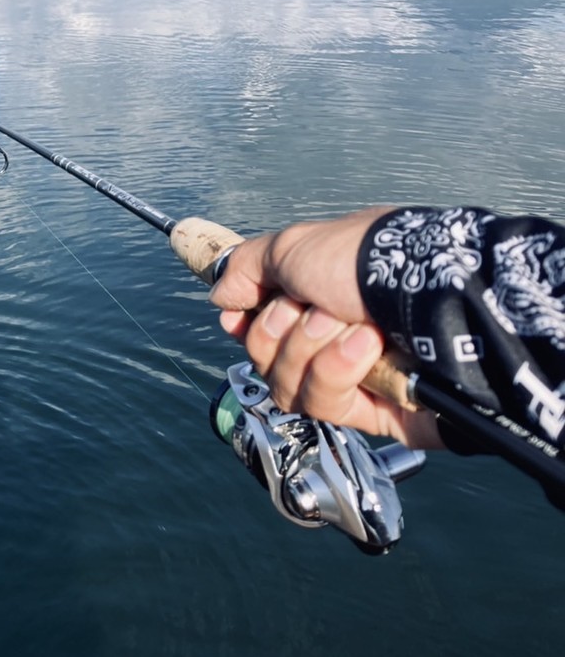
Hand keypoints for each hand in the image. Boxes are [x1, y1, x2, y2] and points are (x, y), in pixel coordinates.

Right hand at [209, 208, 443, 448]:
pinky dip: (337, 370)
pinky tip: (367, 349)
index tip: (238, 314)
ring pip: (285, 382)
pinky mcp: (369, 410)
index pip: (254, 322)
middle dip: (283, 331)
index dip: (244, 321)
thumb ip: (246, 268)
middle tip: (318, 308)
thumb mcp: (293, 246)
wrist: (437, 300)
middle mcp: (327, 333)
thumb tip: (221, 297)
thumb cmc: (370, 263)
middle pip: (262, 355)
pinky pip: (322, 402)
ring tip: (355, 328)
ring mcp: (348, 374)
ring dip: (311, 350)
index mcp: (311, 293)